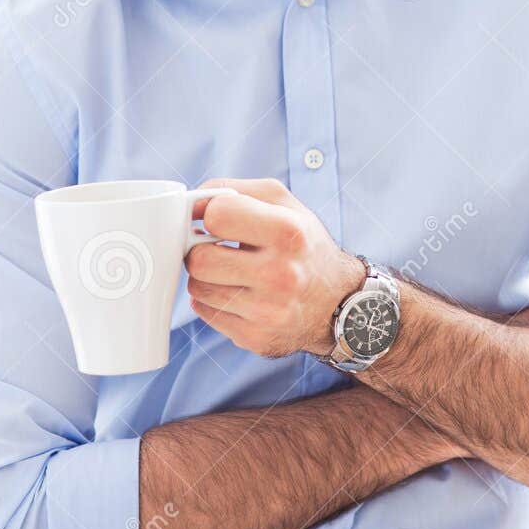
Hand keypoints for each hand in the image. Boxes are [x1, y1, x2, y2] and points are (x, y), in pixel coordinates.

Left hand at [184, 177, 364, 359]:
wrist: (337, 300)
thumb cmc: (303, 244)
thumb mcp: (283, 203)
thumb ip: (234, 190)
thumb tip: (192, 204)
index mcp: (288, 233)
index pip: (217, 215)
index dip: (210, 213)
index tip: (217, 220)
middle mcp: (280, 275)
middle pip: (199, 259)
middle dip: (201, 250)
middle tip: (216, 248)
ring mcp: (268, 312)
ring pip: (197, 288)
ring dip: (206, 277)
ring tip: (232, 271)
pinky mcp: (256, 338)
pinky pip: (206, 313)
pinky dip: (214, 301)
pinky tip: (237, 294)